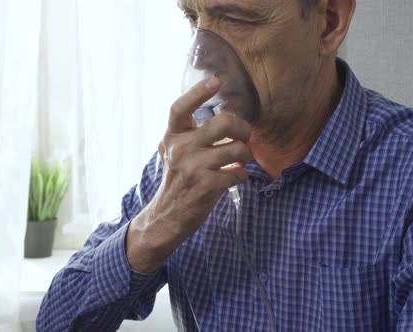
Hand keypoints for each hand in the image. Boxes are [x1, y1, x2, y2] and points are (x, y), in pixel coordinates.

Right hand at [126, 77, 252, 272]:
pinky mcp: (206, 186)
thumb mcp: (172, 152)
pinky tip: (234, 178)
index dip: (197, 93)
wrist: (167, 216)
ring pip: (237, 149)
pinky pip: (238, 174)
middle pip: (223, 123)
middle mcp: (180, 149)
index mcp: (172, 137)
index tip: (215, 82)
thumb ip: (186, 132)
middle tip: (245, 136)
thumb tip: (212, 110)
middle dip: (243, 129)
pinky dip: (241, 176)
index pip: (180, 108)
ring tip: (240, 162)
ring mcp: (193, 168)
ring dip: (245, 156)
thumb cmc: (177, 179)